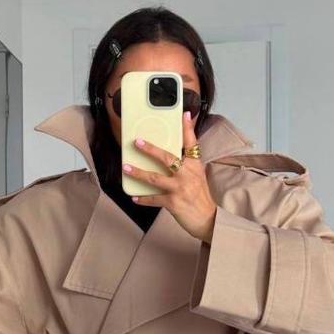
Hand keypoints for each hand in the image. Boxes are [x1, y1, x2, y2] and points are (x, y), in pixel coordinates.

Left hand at [122, 111, 217, 242]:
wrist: (208, 219)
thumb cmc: (200, 197)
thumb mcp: (197, 176)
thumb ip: (186, 165)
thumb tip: (171, 157)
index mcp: (195, 166)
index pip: (192, 143)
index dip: (187, 128)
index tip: (184, 114)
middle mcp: (188, 174)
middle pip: (167, 158)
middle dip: (150, 149)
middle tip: (137, 142)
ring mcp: (180, 188)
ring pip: (155, 178)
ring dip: (138, 173)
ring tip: (126, 168)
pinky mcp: (173, 203)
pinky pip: (154, 199)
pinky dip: (143, 199)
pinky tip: (134, 197)